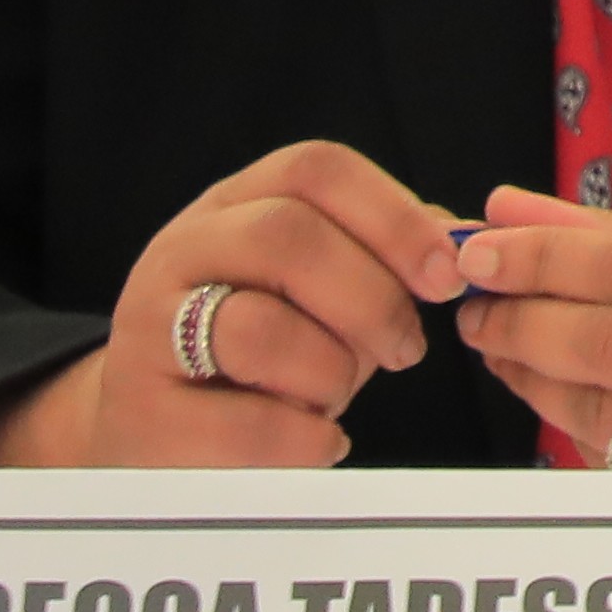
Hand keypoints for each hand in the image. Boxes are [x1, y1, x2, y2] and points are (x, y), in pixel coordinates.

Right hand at [0, 141, 470, 468]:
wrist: (154, 423)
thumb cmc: (263, 343)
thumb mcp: (322, 282)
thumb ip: (388, 252)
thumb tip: (469, 240)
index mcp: (237, 203)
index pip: (316, 170)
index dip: (393, 216)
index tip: (445, 276)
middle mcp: (183, 249)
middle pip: (287, 237)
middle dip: (371, 298)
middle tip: (405, 350)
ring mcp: (149, 328)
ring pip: (261, 328)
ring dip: (331, 372)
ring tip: (338, 395)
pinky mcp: (141, 411)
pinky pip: (244, 423)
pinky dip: (303, 439)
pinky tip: (317, 441)